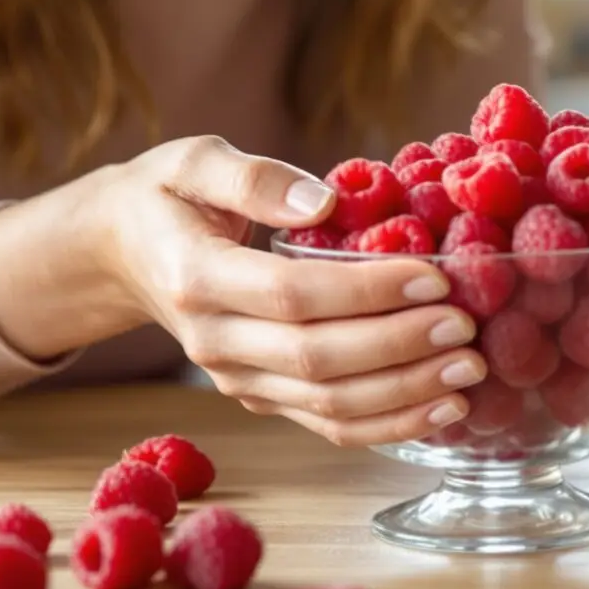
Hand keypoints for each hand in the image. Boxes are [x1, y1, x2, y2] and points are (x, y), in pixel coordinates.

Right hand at [82, 136, 486, 446]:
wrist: (119, 254)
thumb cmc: (166, 198)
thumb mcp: (194, 161)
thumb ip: (255, 177)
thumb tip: (323, 200)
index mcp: (196, 277)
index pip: (292, 295)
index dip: (367, 291)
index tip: (435, 277)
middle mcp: (214, 341)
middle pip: (316, 359)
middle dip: (400, 347)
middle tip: (466, 326)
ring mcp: (236, 378)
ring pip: (326, 405)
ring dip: (404, 395)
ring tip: (469, 370)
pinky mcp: (260, 397)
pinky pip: (327, 426)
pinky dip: (389, 425)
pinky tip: (443, 410)